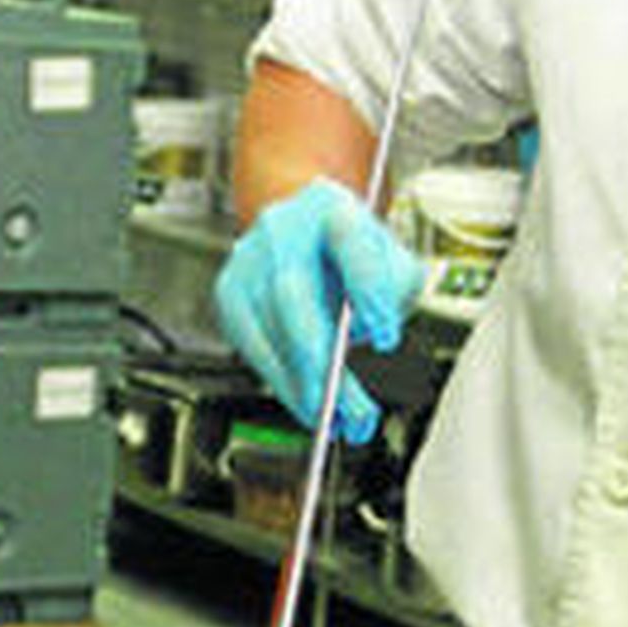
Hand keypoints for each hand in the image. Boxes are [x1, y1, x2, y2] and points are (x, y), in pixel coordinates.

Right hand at [213, 179, 424, 443]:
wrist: (303, 228)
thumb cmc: (351, 251)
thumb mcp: (393, 257)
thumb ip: (398, 287)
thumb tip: (375, 331)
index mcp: (332, 208)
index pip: (351, 243)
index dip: (369, 290)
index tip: (387, 337)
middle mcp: (283, 229)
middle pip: (292, 292)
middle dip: (318, 359)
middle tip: (345, 406)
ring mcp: (248, 260)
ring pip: (265, 327)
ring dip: (299, 383)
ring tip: (331, 418)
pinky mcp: (230, 292)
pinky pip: (249, 345)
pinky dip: (279, 380)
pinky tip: (304, 403)